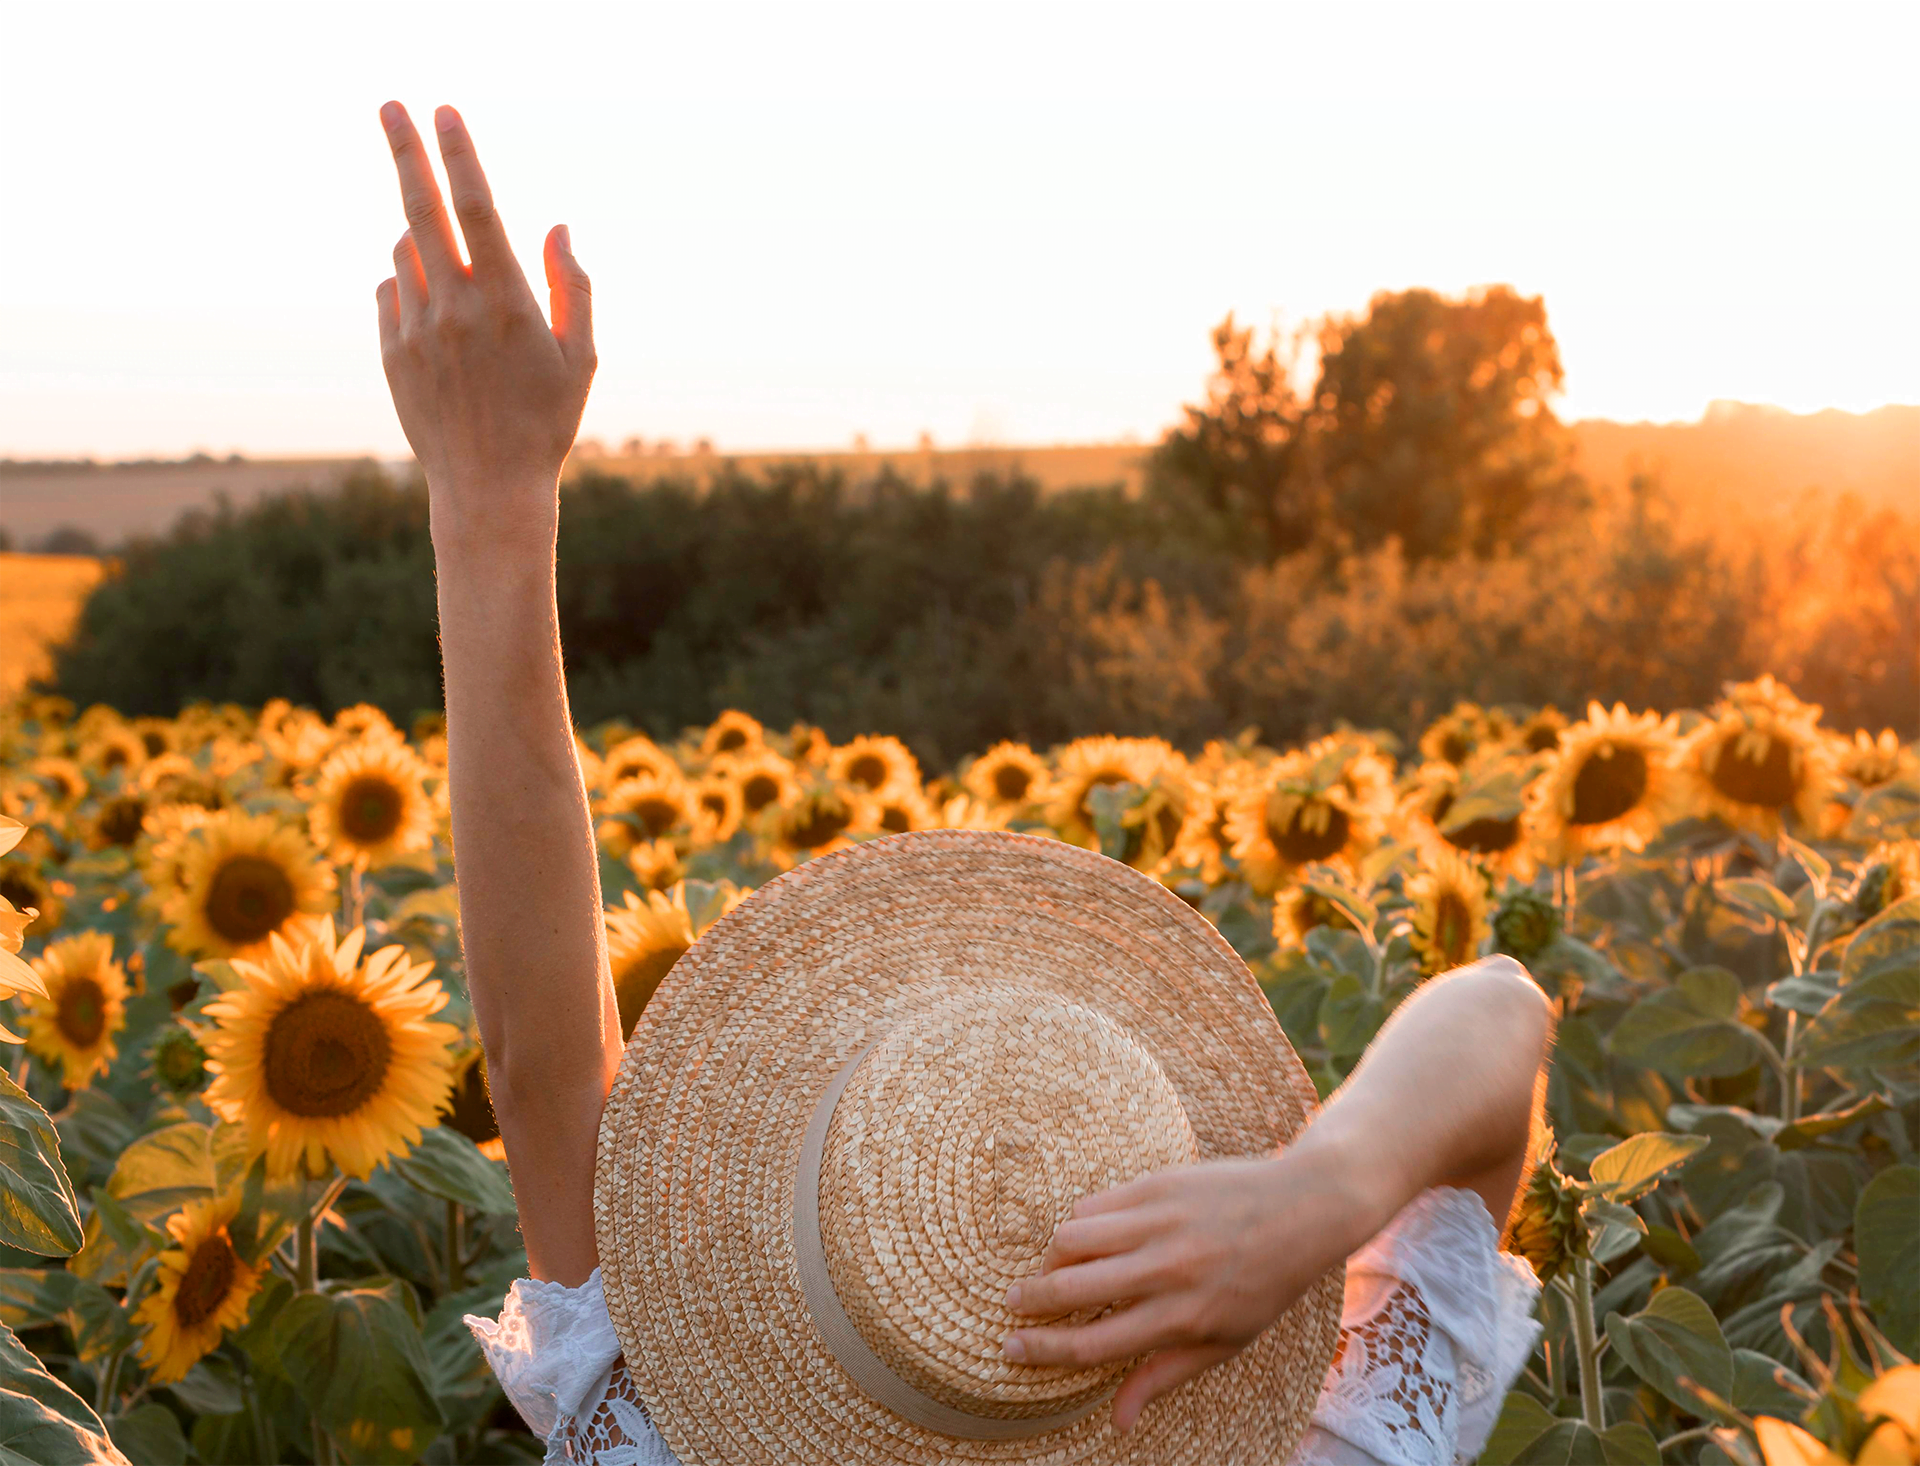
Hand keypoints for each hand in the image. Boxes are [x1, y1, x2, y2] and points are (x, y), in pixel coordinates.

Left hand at [375, 101, 595, 555]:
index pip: (475, 208)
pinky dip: (411, 285)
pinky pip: (393, 292)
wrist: (489, 489)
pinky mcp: (392, 353)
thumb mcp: (582, 358)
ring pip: (406, 253)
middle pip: (419, 209)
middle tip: (390, 105)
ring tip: (459, 284)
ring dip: (425, 242)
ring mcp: (416, 330)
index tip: (445, 111)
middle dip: (404, 150)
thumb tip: (555, 226)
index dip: (459, 154)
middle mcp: (454, 308)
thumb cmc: (547, 422)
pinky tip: (440, 319)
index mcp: (506, 303)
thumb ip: (573, 287)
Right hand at [1003, 1144, 1384, 1434]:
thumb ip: (1163, 1376)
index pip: (1092, 1343)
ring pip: (1072, 1238)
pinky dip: (1078, 1224)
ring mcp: (1160, 1222)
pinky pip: (1095, 1205)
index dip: (1043, 1350)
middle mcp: (1166, 1269)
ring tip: (1049, 1271)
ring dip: (1049, 1259)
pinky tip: (1083, 1237)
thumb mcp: (1225, 1341)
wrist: (1303, 1207)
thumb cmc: (1267, 1283)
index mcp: (1182, 1316)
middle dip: (1028, 1302)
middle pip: (1070, 1289)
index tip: (1011, 1349)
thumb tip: (1117, 1421)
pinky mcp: (1157, 1184)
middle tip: (1011, 1306)